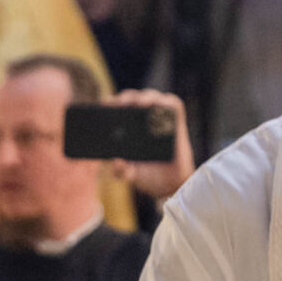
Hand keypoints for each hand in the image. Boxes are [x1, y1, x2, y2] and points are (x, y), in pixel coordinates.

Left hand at [106, 88, 193, 202]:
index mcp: (125, 127)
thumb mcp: (131, 174)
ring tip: (142, 104)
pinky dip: (167, 102)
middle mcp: (140, 118)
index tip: (105, 104)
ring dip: (146, 97)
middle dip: (126, 98)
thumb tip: (116, 161)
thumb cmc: (147, 175)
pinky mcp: (176, 119)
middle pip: (132, 98)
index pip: (116, 107)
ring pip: (151, 97)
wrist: (171, 184)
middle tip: (122, 103)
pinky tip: (161, 107)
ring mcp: (159, 116)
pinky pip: (173, 104)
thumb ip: (121, 171)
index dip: (110, 102)